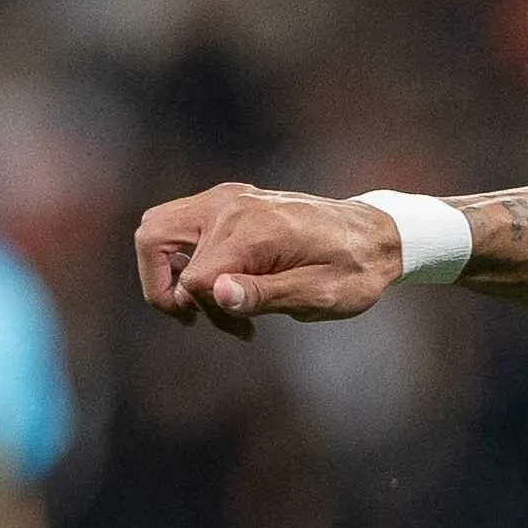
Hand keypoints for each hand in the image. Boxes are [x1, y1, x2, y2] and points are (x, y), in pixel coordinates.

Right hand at [132, 183, 402, 339]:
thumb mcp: (319, 295)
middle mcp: (228, 205)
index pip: (192, 277)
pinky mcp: (227, 202)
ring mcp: (225, 199)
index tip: (242, 328)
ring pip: (157, 230)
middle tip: (198, 318)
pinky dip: (187, 260)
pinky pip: (180, 228)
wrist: (376, 236)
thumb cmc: (353, 270)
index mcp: (251, 229)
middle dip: (163, 287)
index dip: (206, 311)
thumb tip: (216, 294)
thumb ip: (264, 295)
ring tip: (214, 305)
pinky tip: (225, 287)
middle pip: (151, 238)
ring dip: (172, 273)